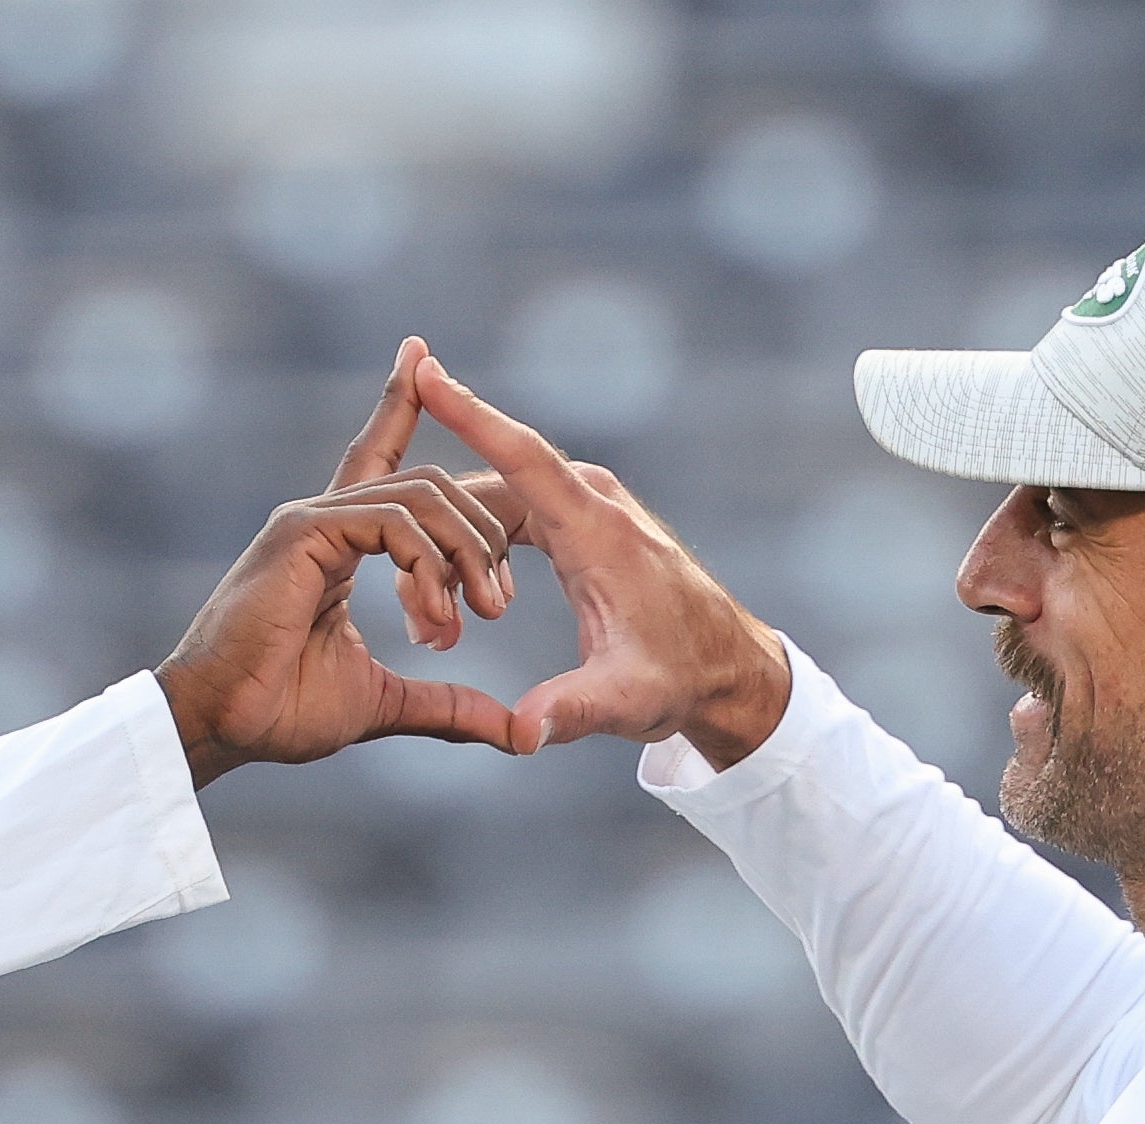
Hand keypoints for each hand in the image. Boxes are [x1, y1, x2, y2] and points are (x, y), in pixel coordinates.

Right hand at [157, 337, 527, 786]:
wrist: (223, 727)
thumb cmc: (282, 713)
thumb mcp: (386, 705)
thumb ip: (446, 705)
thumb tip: (510, 731)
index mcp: (339, 542)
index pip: (384, 461)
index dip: (401, 404)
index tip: (422, 354)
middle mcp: (324, 517)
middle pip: (431, 484)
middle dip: (480, 537)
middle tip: (497, 606)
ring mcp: (311, 517)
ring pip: (422, 496)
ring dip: (465, 554)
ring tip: (479, 615)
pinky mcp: (302, 530)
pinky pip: (393, 522)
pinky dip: (428, 566)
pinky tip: (434, 615)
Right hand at [410, 354, 791, 768]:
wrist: (724, 668)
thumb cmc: (679, 679)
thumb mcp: (626, 702)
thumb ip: (572, 711)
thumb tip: (522, 734)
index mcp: (596, 529)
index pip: (521, 455)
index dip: (469, 412)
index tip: (424, 367)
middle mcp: (592, 500)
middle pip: (489, 490)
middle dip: (437, 541)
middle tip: (420, 621)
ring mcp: (589, 504)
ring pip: (496, 503)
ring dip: (455, 551)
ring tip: (440, 625)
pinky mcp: (584, 519)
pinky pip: (513, 511)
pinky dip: (479, 546)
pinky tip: (470, 600)